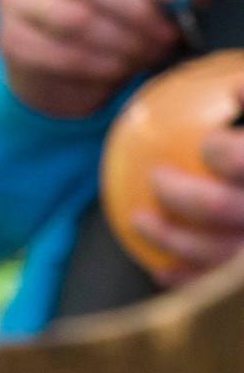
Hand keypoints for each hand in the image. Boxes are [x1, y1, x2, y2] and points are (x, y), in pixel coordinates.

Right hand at [0, 0, 227, 118]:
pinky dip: (95, 66)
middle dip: (134, 12)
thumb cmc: (119, 14)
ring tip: (145, 54)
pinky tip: (117, 70)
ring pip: (74, 20)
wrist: (70, 63)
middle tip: (165, 35)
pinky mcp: (10, 39)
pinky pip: (57, 55)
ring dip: (118, 43)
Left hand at [128, 127, 243, 280]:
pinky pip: (212, 282)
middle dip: (175, 191)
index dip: (218, 149)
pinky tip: (162, 266)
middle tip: (156, 176)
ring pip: (209, 249)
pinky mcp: (243, 281)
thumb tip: (236, 89)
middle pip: (216, 205)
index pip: (240, 161)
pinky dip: (183, 277)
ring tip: (140, 219)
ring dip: (166, 236)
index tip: (205, 142)